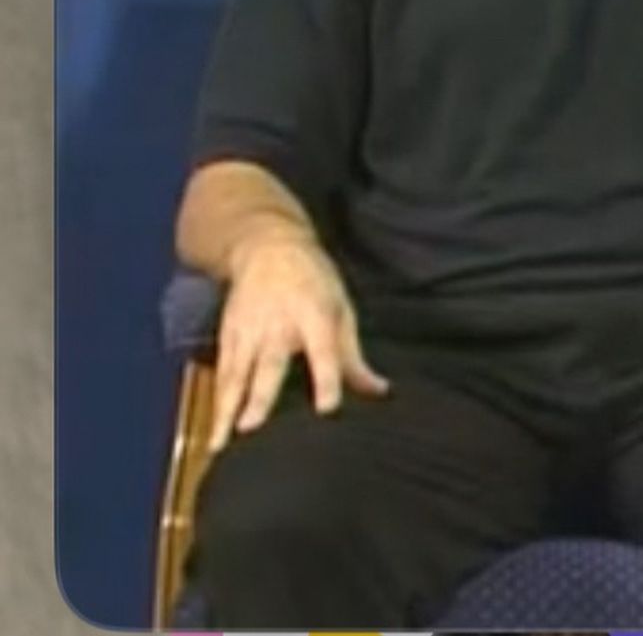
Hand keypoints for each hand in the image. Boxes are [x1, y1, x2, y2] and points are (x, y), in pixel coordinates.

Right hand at [209, 233, 388, 451]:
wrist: (267, 246)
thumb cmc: (314, 281)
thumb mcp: (341, 309)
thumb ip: (354, 357)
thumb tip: (379, 391)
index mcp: (315, 316)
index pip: (323, 352)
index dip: (326, 380)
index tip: (327, 409)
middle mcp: (278, 326)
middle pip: (269, 365)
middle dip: (260, 397)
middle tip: (251, 429)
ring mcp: (248, 331)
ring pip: (236, 375)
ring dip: (228, 409)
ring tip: (221, 444)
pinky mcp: (227, 336)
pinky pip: (223, 374)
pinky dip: (218, 402)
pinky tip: (215, 432)